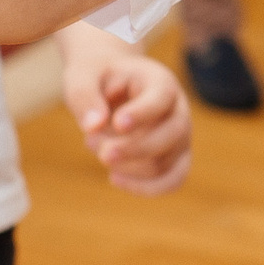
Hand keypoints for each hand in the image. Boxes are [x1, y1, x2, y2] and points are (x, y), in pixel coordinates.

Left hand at [59, 26, 193, 194]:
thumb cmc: (98, 78)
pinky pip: (173, 180)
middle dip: (132, 149)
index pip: (161, 98)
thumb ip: (85, 96)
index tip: (118, 123)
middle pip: (170, 135)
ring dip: (127, 165)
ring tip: (95, 147)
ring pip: (165, 162)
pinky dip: (145, 188)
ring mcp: (180, 136)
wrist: (112, 85)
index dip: (143, 113)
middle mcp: (178, 109)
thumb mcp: (83, 76)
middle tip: (94, 146)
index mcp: (160, 81)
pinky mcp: (175, 158)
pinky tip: (114, 178)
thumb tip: (93, 126)